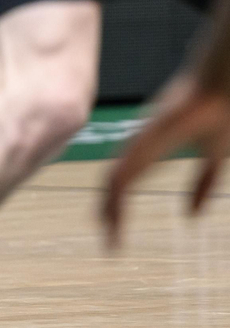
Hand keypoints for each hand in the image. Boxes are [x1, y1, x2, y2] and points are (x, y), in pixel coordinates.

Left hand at [102, 74, 229, 246]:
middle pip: (114, 182)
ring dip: (110, 207)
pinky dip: (115, 197)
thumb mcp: (214, 158)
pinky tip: (114, 215)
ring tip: (108, 231)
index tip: (115, 230)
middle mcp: (138, 145)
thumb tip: (192, 214)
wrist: (222, 88)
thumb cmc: (219, 115)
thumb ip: (202, 183)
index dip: (117, 204)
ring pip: (114, 180)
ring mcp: (139, 142)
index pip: (124, 180)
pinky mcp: (144, 142)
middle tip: (108, 239)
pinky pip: (122, 173)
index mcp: (150, 150)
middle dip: (108, 211)